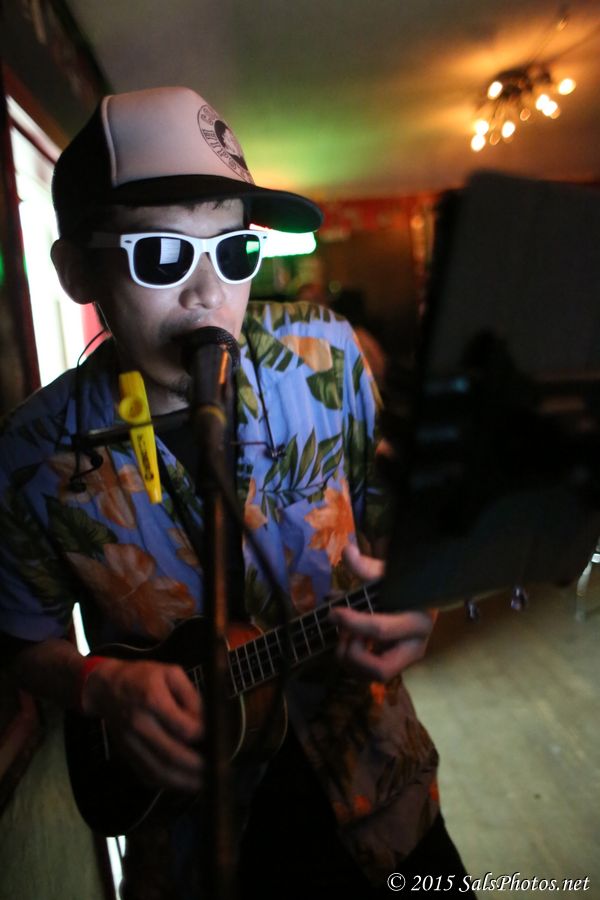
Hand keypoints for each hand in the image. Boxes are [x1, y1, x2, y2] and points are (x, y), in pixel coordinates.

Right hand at [81, 658, 203, 792]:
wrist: (107, 687)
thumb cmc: (143, 677)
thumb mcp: (171, 673)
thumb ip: (191, 696)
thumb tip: (206, 721)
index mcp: (153, 699)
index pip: (183, 728)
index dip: (203, 736)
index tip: (216, 738)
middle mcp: (140, 724)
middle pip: (171, 755)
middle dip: (197, 767)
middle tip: (216, 768)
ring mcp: (131, 742)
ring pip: (158, 771)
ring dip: (183, 782)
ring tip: (203, 782)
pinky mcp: (127, 754)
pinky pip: (147, 775)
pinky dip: (167, 783)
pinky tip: (183, 781)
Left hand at [328, 544, 435, 681]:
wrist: (419, 600)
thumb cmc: (403, 586)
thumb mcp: (386, 574)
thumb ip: (367, 567)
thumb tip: (347, 551)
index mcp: (417, 621)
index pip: (380, 629)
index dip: (352, 622)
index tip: (333, 611)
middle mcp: (415, 647)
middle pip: (380, 669)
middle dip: (353, 653)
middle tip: (343, 633)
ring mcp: (406, 662)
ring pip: (372, 676)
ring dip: (350, 658)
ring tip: (344, 634)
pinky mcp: (396, 667)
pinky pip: (369, 675)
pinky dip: (352, 662)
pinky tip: (349, 640)